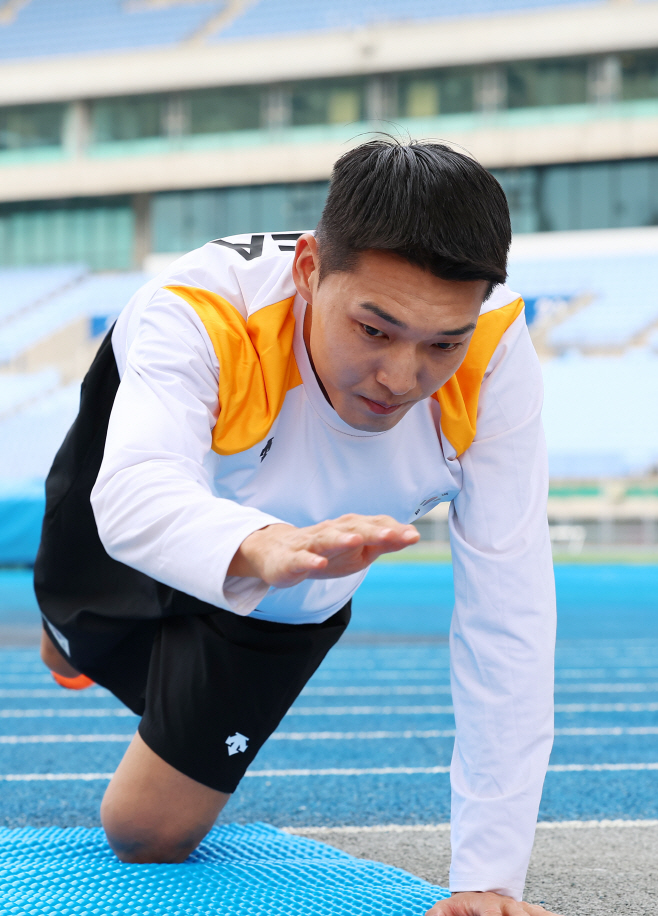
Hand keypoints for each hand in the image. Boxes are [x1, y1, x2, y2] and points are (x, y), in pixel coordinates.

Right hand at [228, 513, 419, 587]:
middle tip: (393, 536)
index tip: (414, 536)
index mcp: (350, 528)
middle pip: (353, 528)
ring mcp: (310, 544)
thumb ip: (384, 543)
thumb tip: (413, 535)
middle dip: (373, 531)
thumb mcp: (359, 550)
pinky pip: (301, 559)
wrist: (278, 553)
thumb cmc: (326, 552)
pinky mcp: (291, 559)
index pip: (373, 526)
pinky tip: (319, 563)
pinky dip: (309, 560)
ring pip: (327, 539)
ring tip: (356, 540)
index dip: (392, 531)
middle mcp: (332, 531)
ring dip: (341, 539)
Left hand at [426, 892, 561, 915]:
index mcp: (484, 904)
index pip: (490, 913)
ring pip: (534, 913)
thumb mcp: (443, 912)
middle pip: (518, 914)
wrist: (473, 894)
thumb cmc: (459, 909)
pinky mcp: (529, 913)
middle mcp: (505, 905)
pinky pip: (543, 914)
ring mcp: (519, 909)